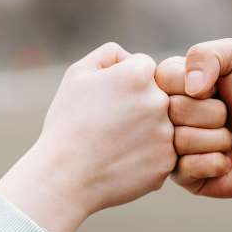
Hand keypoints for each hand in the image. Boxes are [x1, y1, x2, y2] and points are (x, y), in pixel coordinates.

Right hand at [0, 42, 175, 231]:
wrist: (64, 176)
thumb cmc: (67, 123)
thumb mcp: (77, 75)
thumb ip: (109, 54)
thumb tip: (131, 57)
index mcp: (139, 74)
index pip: (144, 68)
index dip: (122, 84)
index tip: (105, 101)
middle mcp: (159, 101)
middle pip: (156, 95)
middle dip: (137, 106)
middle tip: (109, 125)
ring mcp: (166, 134)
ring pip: (161, 125)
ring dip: (143, 131)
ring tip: (113, 145)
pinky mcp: (167, 162)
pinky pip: (161, 152)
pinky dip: (144, 157)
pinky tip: (120, 161)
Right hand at [155, 38, 231, 197]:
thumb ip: (207, 54)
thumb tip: (190, 87)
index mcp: (170, 83)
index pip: (164, 78)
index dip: (197, 84)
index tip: (216, 87)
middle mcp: (165, 115)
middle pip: (173, 110)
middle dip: (213, 112)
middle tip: (227, 115)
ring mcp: (171, 146)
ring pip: (182, 140)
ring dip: (218, 138)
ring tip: (228, 136)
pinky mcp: (182, 176)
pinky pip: (188, 168)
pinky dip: (216, 162)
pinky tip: (225, 159)